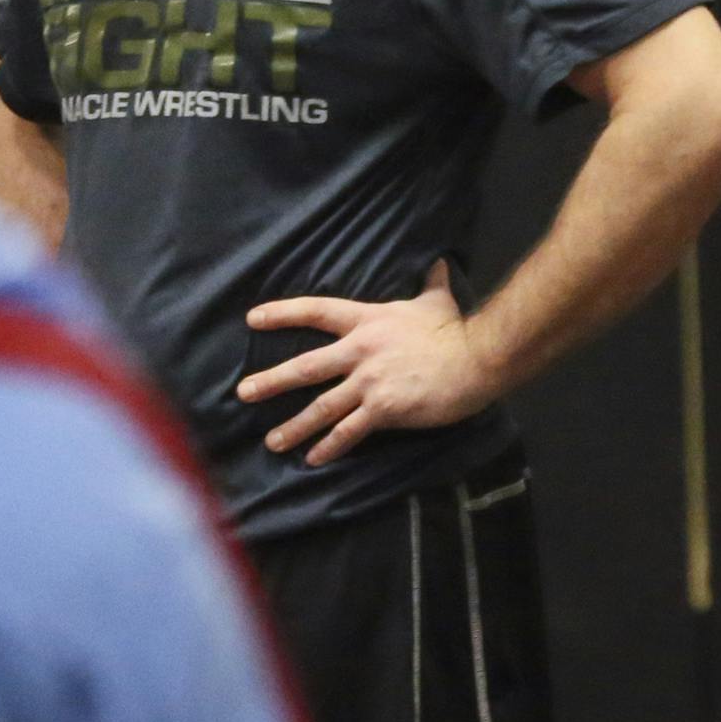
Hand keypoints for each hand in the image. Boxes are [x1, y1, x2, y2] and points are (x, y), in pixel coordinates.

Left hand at [236, 261, 498, 466]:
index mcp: (366, 321)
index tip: (252, 319)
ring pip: (322, 406)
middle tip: (243, 392)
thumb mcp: (436, 302)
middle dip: (272, 381)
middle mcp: (359, 350)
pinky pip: (350, 431)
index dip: (282, 314)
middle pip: (306, 366)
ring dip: (295, 426)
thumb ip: (431, 283)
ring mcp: (370, 381)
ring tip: (272, 442)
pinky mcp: (385, 408)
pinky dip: (330, 446)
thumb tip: (439, 262)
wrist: (478, 359)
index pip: (315, 311)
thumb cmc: (455, 331)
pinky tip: (313, 458)